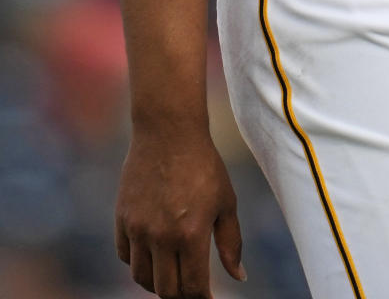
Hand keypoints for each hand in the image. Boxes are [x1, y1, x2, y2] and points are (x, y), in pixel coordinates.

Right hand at [115, 127, 245, 296]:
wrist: (168, 132)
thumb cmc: (203, 165)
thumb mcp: (226, 202)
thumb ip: (231, 242)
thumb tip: (239, 277)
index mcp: (191, 234)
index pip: (192, 287)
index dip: (201, 298)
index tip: (207, 297)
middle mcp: (162, 236)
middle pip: (165, 290)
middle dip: (180, 295)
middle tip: (190, 288)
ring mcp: (138, 228)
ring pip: (142, 278)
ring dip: (157, 282)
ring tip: (170, 274)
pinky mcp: (122, 218)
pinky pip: (126, 256)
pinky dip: (138, 262)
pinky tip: (153, 254)